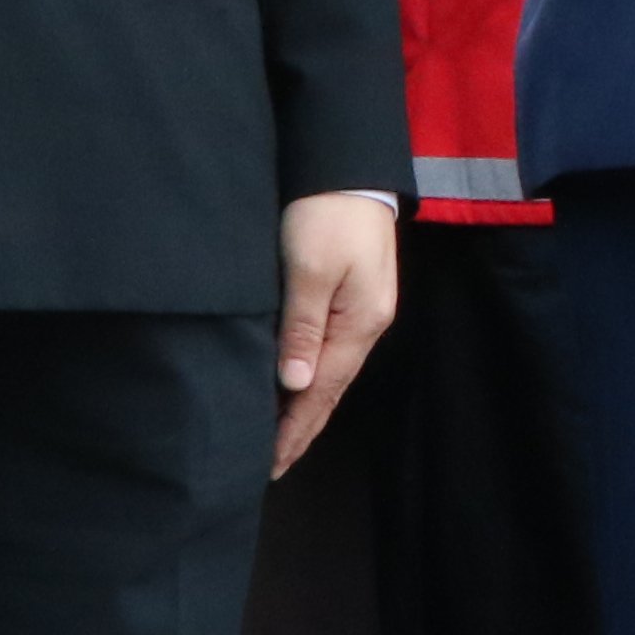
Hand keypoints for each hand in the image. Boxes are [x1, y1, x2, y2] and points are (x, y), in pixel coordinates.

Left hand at [270, 191, 397, 474]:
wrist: (347, 168)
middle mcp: (365, 325)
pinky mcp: (351, 296)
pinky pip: (328, 353)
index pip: (322, 393)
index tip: (269, 465)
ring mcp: (361, 311)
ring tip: (279, 438)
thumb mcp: (308, 270)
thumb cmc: (325, 215)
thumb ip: (301, 328)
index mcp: (358, 324)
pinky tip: (296, 388)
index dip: (295, 430)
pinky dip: (310, 380)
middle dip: (302, 429)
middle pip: (331, 390)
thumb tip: (296, 387)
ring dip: (305, 408)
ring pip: (330, 374)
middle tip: (271, 466)